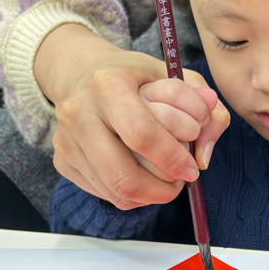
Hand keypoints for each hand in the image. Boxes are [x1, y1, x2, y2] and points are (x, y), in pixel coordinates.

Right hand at [35, 24, 228, 208]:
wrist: (83, 74)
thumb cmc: (137, 77)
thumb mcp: (177, 78)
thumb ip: (206, 110)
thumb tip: (204, 155)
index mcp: (107, 84)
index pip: (142, 134)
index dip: (173, 158)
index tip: (192, 168)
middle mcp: (79, 112)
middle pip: (123, 175)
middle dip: (161, 189)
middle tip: (181, 182)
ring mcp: (66, 140)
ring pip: (115, 191)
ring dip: (150, 195)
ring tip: (167, 181)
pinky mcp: (62, 161)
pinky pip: (104, 193)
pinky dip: (132, 194)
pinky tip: (143, 176)